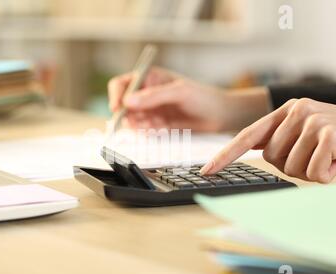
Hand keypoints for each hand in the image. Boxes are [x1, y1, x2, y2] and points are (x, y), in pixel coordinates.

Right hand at [108, 67, 269, 131]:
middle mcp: (147, 94)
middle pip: (123, 105)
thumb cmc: (204, 97)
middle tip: (141, 122)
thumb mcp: (179, 92)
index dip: (116, 96)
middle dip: (128, 115)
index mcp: (149, 78)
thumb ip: (153, 96)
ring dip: (139, 125)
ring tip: (157, 124)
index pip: (121, 84)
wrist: (220, 116)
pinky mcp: (156, 125)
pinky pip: (143, 131)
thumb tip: (128, 101)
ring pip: (131, 120)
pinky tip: (162, 129)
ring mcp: (151, 110)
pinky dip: (148, 132)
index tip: (118, 109)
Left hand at [200, 98, 335, 182]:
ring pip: (291, 168)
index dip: (225, 155)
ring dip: (312, 171)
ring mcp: (313, 119)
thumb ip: (282, 139)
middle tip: (318, 155)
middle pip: (271, 160)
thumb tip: (260, 153)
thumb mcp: (308, 134)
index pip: (247, 136)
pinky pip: (313, 172)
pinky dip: (327, 175)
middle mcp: (297, 110)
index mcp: (286, 110)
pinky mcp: (329, 133)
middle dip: (294, 166)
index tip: (206, 171)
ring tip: (331, 156)